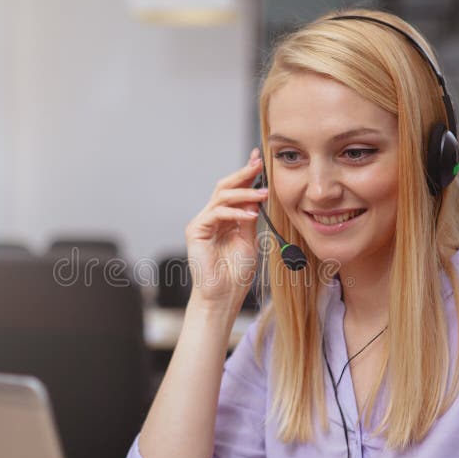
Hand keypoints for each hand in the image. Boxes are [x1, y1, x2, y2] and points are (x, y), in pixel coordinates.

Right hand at [184, 148, 267, 308]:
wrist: (223, 297)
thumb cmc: (235, 275)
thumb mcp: (249, 240)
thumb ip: (249, 218)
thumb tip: (256, 195)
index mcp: (225, 219)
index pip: (235, 191)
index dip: (246, 175)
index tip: (260, 160)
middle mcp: (211, 217)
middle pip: (225, 187)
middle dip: (243, 174)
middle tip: (259, 164)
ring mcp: (202, 223)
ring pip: (221, 196)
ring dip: (244, 193)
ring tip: (263, 194)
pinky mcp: (195, 230)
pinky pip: (216, 213)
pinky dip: (235, 212)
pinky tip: (250, 215)